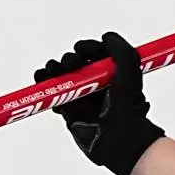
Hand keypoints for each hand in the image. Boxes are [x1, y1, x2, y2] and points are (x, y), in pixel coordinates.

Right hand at [34, 32, 164, 174]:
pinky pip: (53, 95)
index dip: (87, 48)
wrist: (120, 137)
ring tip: (54, 71)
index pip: (96, 54)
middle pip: (75, 64)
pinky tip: (44, 82)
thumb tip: (107, 37)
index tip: (82, 48)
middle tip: (71, 64)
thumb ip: (121, 52)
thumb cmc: (128, 107)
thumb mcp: (130, 73)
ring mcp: (82, 97)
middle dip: (69, 60)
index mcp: (113, 73)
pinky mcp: (70, 111)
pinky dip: (45, 87)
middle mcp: (96, 84)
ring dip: (53, 70)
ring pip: (61, 77)